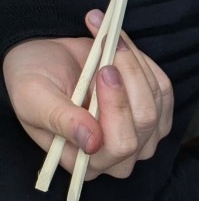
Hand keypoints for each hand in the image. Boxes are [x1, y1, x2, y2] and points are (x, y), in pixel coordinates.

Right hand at [3, 9, 173, 180]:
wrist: (45, 59)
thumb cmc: (33, 79)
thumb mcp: (33, 97)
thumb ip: (60, 121)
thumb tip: (91, 143)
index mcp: (86, 162)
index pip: (118, 146)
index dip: (117, 107)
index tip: (104, 69)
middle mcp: (119, 158)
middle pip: (144, 123)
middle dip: (129, 78)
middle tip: (108, 45)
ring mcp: (143, 139)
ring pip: (156, 104)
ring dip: (134, 64)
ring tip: (108, 39)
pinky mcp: (157, 116)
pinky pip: (163, 90)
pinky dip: (144, 64)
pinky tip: (121, 49)